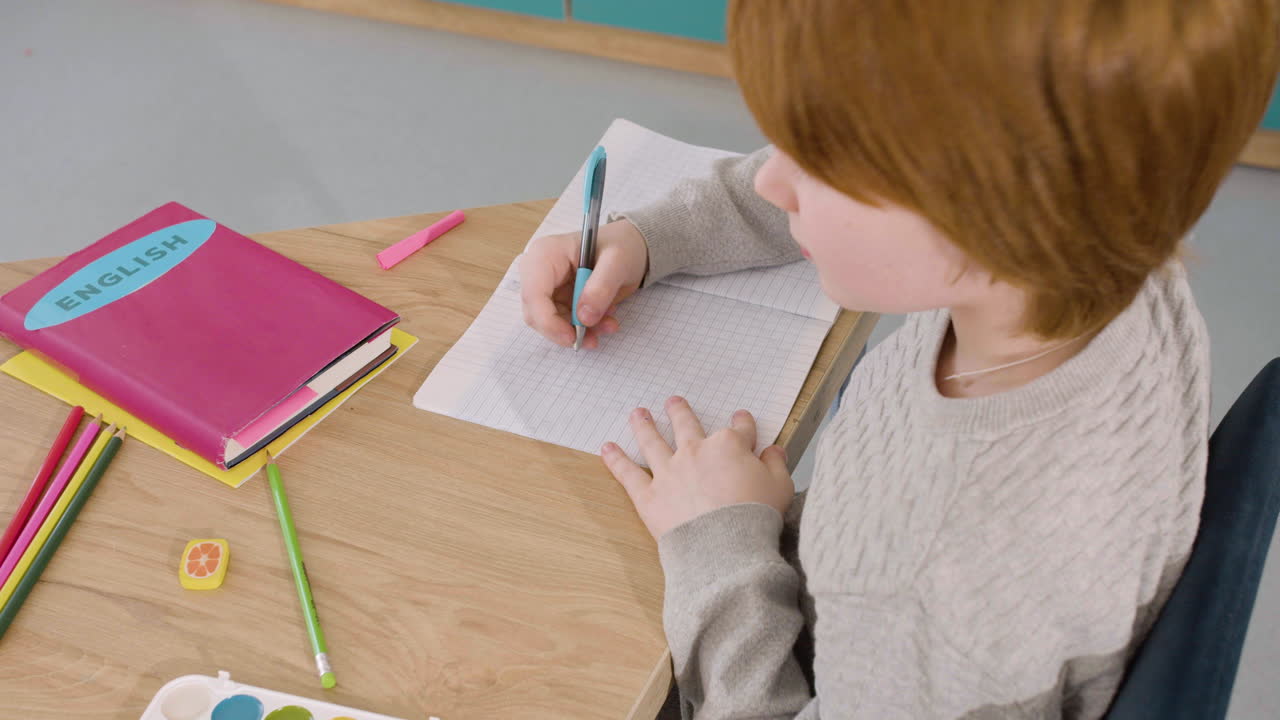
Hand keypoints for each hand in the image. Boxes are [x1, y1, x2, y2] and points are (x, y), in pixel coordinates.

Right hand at [519, 219, 647, 348]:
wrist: (629, 248)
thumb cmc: (621, 246)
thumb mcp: (618, 262)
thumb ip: (601, 288)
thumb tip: (584, 318)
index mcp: (546, 254)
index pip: (534, 294)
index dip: (548, 321)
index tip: (572, 337)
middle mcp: (539, 272)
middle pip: (536, 313)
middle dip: (565, 330)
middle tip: (593, 338)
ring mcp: (547, 288)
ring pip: (550, 324)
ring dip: (579, 332)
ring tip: (608, 325)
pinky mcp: (558, 301)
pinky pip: (564, 324)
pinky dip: (585, 329)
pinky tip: (605, 320)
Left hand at [601, 396, 793, 540]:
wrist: (725, 545)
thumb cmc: (755, 516)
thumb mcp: (780, 486)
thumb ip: (776, 465)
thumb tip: (774, 451)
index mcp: (728, 446)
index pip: (739, 429)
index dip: (743, 424)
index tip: (742, 419)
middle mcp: (695, 452)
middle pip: (687, 425)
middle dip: (680, 412)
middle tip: (673, 401)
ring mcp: (669, 471)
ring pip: (653, 441)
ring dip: (644, 425)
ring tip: (638, 414)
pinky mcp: (650, 495)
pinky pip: (628, 474)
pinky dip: (616, 460)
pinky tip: (606, 448)